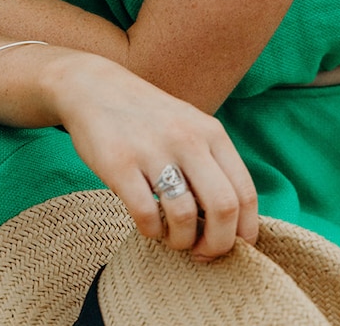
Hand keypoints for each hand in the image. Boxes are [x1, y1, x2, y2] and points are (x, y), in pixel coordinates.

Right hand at [50, 53, 256, 259]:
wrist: (94, 86)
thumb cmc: (147, 117)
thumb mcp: (189, 127)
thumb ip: (212, 164)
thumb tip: (233, 224)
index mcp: (210, 132)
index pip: (245, 193)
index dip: (244, 232)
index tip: (232, 247)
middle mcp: (187, 138)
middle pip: (224, 208)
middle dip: (218, 244)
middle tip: (202, 252)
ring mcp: (152, 150)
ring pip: (184, 217)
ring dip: (181, 241)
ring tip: (172, 237)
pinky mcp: (119, 163)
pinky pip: (146, 215)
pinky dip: (151, 232)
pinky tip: (148, 224)